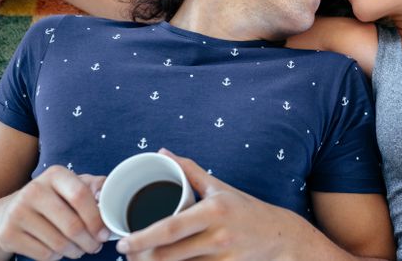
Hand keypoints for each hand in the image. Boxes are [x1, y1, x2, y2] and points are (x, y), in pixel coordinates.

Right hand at [0, 166, 109, 260]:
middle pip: (72, 225)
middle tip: (95, 246)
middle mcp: (34, 190)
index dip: (96, 219)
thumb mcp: (74, 185)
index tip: (105, 233)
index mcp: (55, 174)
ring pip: (59, 244)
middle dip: (90, 241)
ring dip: (76, 251)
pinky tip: (59, 250)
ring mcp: (18, 212)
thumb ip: (95, 186)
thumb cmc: (55, 198)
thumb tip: (108, 192)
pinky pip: (44, 255)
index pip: (80, 196)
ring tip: (80, 249)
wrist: (11, 211)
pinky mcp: (8, 234)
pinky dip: (57, 257)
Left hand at [117, 148, 299, 260]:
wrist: (278, 235)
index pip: (170, 228)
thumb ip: (189, 170)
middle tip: (126, 253)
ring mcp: (223, 258)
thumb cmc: (244, 208)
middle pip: (168, 256)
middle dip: (141, 258)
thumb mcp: (219, 187)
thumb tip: (162, 152)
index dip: (142, 238)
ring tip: (139, 260)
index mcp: (214, 211)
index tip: (123, 243)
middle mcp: (218, 236)